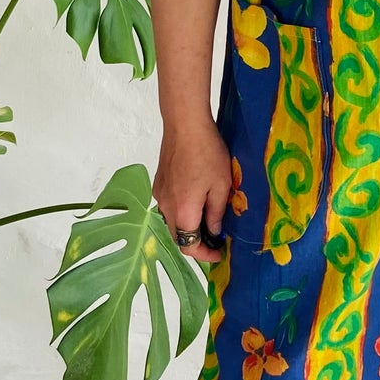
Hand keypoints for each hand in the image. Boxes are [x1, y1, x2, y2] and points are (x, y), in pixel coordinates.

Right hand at [154, 115, 232, 263]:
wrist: (184, 124)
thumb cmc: (208, 153)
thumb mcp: (221, 185)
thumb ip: (216, 213)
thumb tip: (213, 231)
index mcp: (183, 211)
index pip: (189, 246)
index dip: (205, 254)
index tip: (219, 252)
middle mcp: (166, 207)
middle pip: (177, 237)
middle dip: (196, 243)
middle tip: (216, 239)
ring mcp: (159, 194)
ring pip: (172, 221)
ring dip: (188, 227)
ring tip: (207, 221)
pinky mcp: (158, 183)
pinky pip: (168, 206)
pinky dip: (181, 212)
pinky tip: (195, 201)